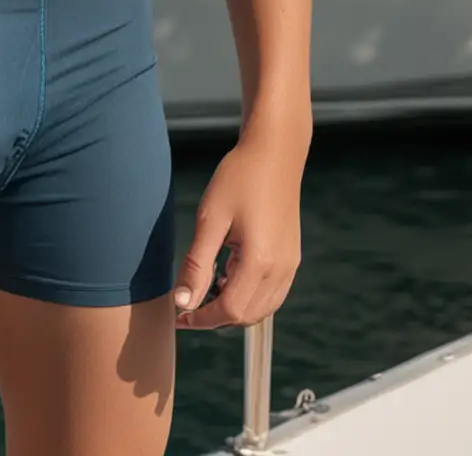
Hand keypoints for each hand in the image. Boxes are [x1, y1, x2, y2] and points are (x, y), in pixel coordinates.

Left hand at [173, 122, 305, 330]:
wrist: (274, 152)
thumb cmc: (238, 178)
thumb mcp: (210, 219)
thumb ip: (197, 265)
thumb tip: (182, 302)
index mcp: (260, 262)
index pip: (230, 311)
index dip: (202, 319)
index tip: (179, 316)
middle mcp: (281, 270)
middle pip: (247, 316)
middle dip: (216, 317)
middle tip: (188, 303)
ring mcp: (290, 265)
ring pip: (262, 309)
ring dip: (234, 308)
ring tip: (208, 286)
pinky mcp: (292, 257)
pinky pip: (272, 293)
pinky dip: (250, 296)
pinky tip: (229, 275)